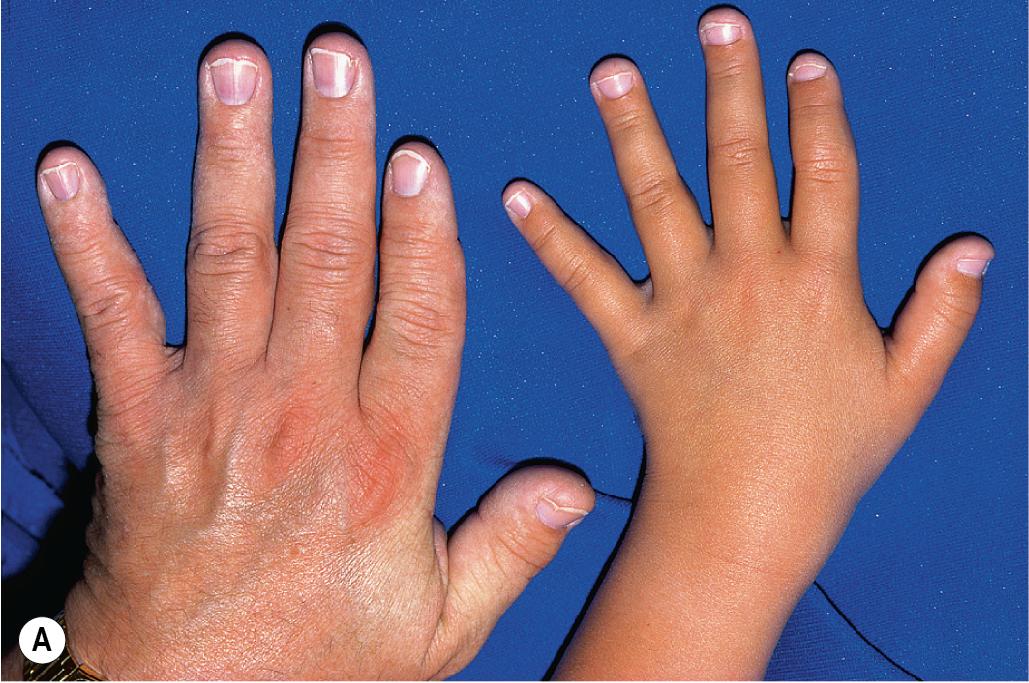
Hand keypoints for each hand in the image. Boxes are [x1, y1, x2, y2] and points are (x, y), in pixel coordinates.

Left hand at [37, 33, 592, 678]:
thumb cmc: (315, 658)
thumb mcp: (438, 628)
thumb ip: (508, 550)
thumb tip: (577, 487)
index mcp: (385, 459)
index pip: (418, 319)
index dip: (423, 234)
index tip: (419, 156)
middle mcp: (301, 413)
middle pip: (326, 257)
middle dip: (334, 149)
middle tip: (339, 58)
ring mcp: (214, 406)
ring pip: (230, 257)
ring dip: (233, 154)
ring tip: (238, 68)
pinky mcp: (139, 416)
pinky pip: (114, 314)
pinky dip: (90, 240)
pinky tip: (70, 171)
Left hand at [503, 7, 990, 677]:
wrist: (747, 516)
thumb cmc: (831, 457)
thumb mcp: (906, 389)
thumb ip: (943, 315)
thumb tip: (977, 248)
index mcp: (821, 282)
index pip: (825, 174)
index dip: (818, 112)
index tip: (805, 62)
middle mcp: (750, 276)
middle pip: (741, 161)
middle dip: (730, 86)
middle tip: (716, 23)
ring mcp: (685, 302)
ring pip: (658, 198)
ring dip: (635, 130)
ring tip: (612, 72)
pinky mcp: (633, 335)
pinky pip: (586, 276)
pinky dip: (550, 235)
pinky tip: (516, 193)